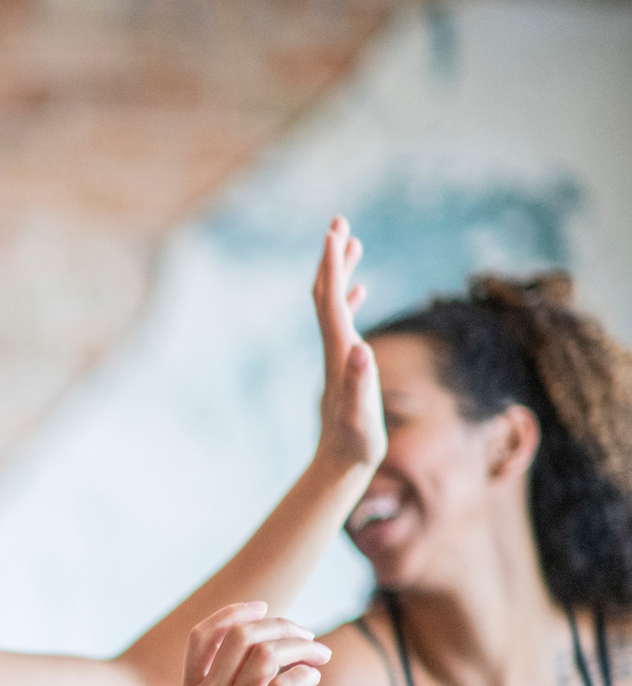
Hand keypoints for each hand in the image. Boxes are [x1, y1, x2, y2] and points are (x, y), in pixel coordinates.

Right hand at [177, 603, 330, 685]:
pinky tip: (314, 679)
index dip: (233, 612)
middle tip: (304, 634)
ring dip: (301, 645)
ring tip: (319, 654)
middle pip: (240, 635)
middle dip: (280, 624)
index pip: (202, 634)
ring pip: (267, 653)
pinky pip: (288, 683)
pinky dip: (306, 673)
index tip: (263, 609)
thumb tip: (262, 664)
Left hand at [312, 217, 385, 477]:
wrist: (338, 464)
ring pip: (333, 304)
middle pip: (326, 294)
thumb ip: (359, 384)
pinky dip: (348, 299)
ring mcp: (337, 355)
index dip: (332, 267)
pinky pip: (343, 322)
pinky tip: (358, 289)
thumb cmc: (354, 444)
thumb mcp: (360, 417)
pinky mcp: (344, 364)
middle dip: (332, 258)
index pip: (330, 301)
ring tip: (350, 240)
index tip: (333, 233)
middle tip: (338, 221)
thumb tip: (359, 349)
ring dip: (340, 272)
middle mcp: (333, 349)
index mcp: (338, 353)